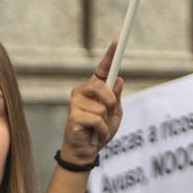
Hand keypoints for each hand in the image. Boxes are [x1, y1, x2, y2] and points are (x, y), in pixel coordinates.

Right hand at [60, 41, 122, 166]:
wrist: (86, 152)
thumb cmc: (100, 131)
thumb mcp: (115, 114)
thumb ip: (116, 98)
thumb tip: (119, 80)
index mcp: (95, 88)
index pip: (103, 69)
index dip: (110, 55)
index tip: (117, 40)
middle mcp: (83, 91)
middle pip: (102, 86)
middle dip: (111, 102)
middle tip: (109, 114)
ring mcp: (76, 102)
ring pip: (102, 106)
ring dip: (106, 121)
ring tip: (98, 128)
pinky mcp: (73, 115)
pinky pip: (97, 119)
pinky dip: (102, 130)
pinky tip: (96, 134)